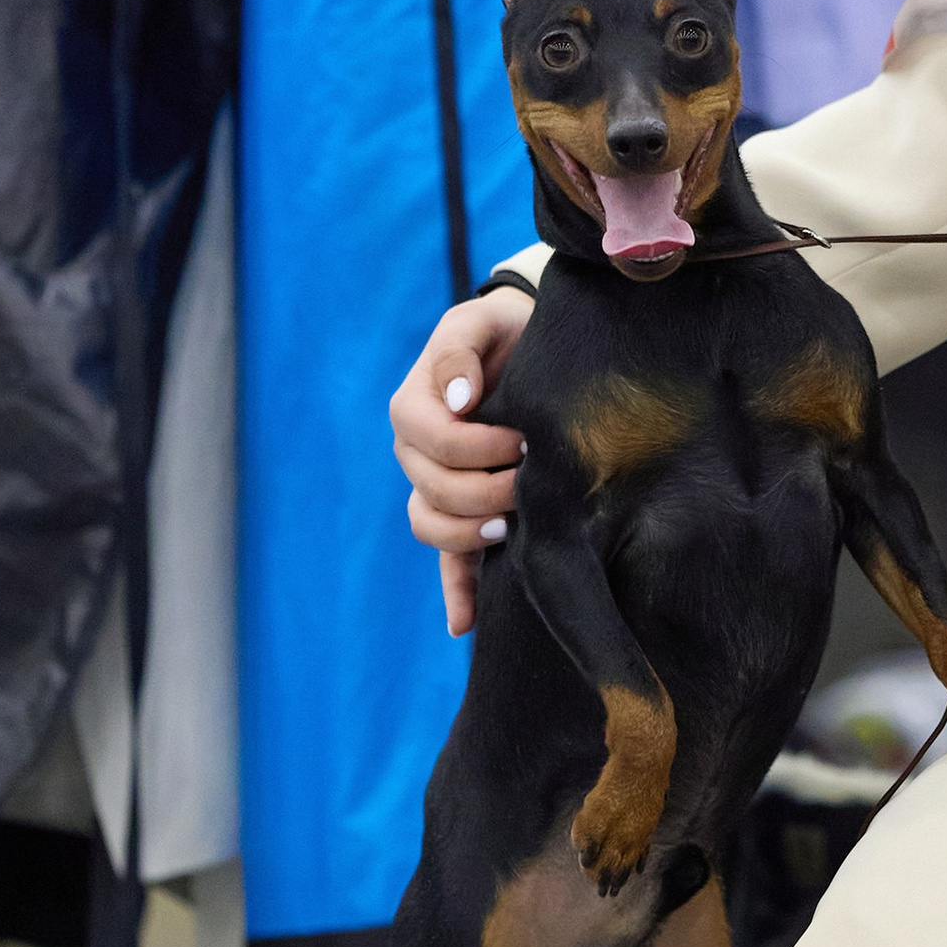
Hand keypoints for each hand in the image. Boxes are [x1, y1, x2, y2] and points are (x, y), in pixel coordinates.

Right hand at [391, 285, 534, 635]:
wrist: (529, 349)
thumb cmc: (507, 331)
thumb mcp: (483, 322)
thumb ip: (462, 349)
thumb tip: (460, 395)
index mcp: (414, 406)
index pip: (433, 443)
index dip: (476, 448)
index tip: (522, 440)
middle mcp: (416, 452)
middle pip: (433, 491)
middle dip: (484, 490)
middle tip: (531, 479)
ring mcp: (435, 487)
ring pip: (431, 526)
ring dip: (469, 534)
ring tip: (511, 525)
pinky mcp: (461, 514)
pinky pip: (447, 561)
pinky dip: (455, 593)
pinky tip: (465, 624)